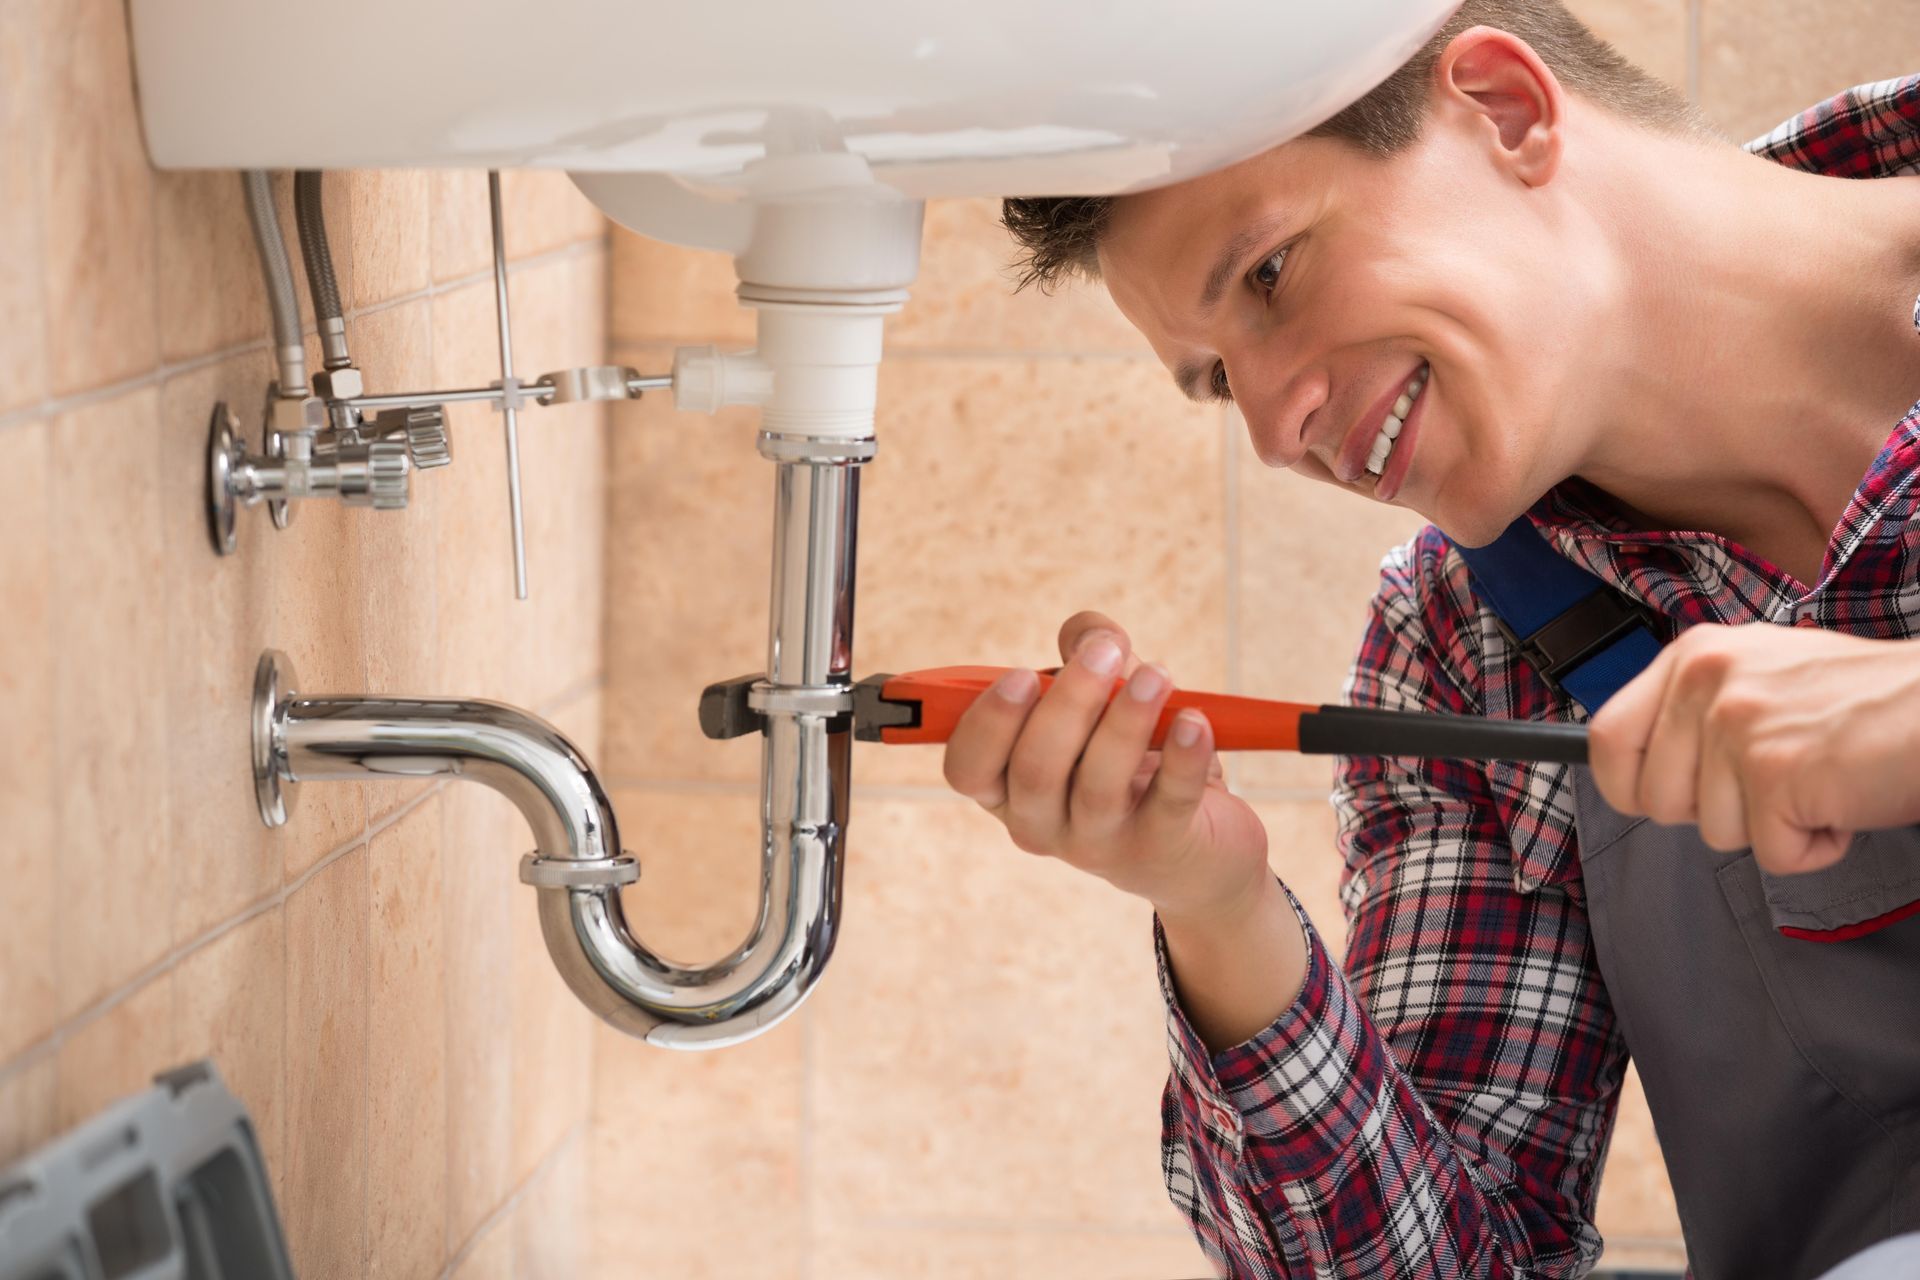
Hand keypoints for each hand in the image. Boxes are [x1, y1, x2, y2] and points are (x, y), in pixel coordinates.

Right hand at [941, 610, 1271, 922]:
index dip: (988, 723)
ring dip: (1125, 720)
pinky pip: (1168, 802)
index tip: (1022, 675)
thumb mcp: (1104, 699)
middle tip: (1103, 653)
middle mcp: (1041, 823)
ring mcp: (1097, 844)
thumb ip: (1088, 653)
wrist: (1198, 846)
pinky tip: (1194, 722)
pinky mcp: (1159, 848)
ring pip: (1098, 786)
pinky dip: (1182, 757)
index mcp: (1008, 786)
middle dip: (1068, 703)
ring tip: (1157, 675)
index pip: (968, 768)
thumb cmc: (1132, 758)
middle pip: (1034, 770)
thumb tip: (1091, 634)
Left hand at [1588, 623, 1919, 874]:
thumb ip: (1697, 713)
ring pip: (1713, 832)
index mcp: (1693, 655)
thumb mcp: (1760, 679)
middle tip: (1775, 782)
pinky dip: (1814, 848)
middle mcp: (1706, 680)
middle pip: (1654, 800)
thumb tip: (1633, 769)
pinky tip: (1843, 802)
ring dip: (1772, 827)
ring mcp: (1738, 724)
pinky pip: (1772, 855)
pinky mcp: (1776, 771)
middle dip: (1714, 813)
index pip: (1606, 738)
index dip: (1625, 786)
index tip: (1655, 799)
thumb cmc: (1866, 701)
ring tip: (1819, 780)